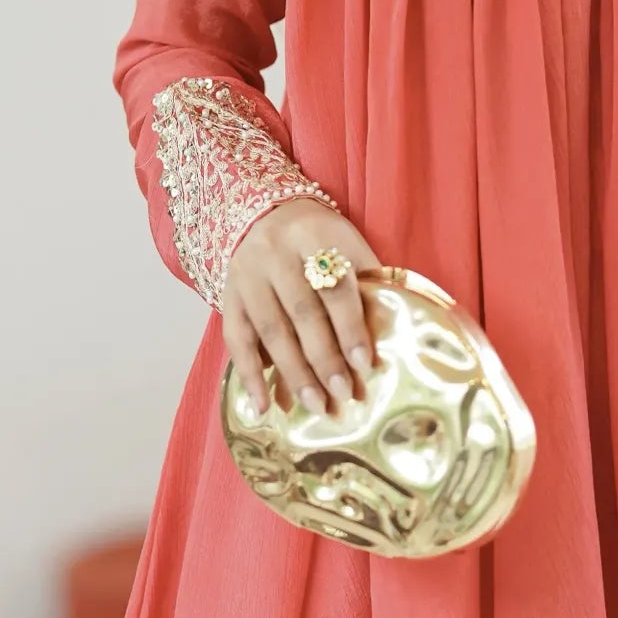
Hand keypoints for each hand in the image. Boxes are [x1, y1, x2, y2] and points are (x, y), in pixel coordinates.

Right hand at [222, 195, 383, 420]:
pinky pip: (236, 339)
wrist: (265, 212)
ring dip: (294, 373)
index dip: (351, 328)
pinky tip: (263, 404)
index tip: (365, 364)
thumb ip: (365, 281)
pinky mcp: (228, 295)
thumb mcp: (346, 243)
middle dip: (324, 359)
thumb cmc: (319, 237)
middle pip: (302, 313)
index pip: (335, 288)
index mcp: (314, 236)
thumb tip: (389, 336)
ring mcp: (247, 276)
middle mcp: (276, 254)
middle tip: (343, 394)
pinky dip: (249, 374)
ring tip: (315, 405)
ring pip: (271, 330)